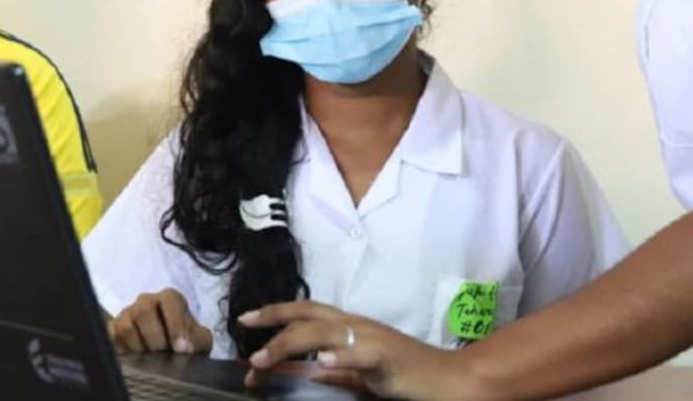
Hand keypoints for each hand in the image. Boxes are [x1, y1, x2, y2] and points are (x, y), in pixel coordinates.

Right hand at [107, 289, 212, 354]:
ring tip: (149, 359)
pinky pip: (111, 337)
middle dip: (155, 339)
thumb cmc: (185, 341)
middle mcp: (146, 301)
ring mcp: (127, 314)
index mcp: (169, 298)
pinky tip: (135, 358)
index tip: (181, 348)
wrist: (169, 352)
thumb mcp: (199, 341)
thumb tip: (185, 348)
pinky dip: (123, 350)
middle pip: (143, 311)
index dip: (175, 325)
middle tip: (163, 354)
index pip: (169, 300)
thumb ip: (198, 340)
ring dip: (139, 348)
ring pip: (126, 327)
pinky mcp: (112, 328)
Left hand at [241, 300, 475, 400]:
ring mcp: (372, 338)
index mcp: (350, 327)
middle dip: (273, 318)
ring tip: (263, 358)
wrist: (449, 380)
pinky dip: (339, 357)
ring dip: (289, 344)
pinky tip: (320, 363)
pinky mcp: (387, 357)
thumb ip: (337, 370)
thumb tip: (308, 371)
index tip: (245, 320)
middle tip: (244, 327)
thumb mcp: (364, 372)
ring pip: (324, 331)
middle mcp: (356, 325)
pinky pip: (360, 354)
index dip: (275, 312)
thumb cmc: (406, 375)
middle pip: (307, 313)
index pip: (306, 312)